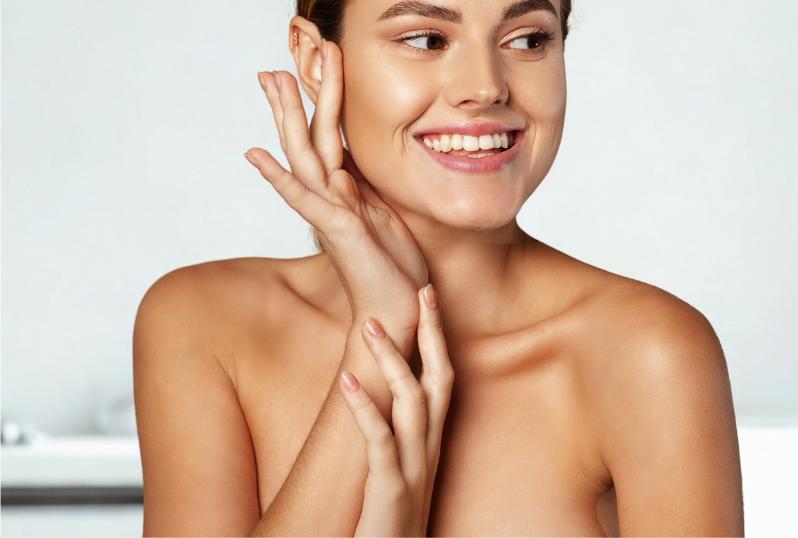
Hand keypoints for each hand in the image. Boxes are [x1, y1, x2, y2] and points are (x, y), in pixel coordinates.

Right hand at [245, 42, 426, 347]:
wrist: (395, 309)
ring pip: (303, 154)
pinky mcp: (338, 229)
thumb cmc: (392, 265)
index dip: (320, 98)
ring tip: (273, 80)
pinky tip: (255, 154)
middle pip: (307, 136)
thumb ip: (367, 186)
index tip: (311, 62)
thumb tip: (359, 162)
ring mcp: (330, 210)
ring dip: (289, 116)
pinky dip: (278, 176)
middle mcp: (331, 195)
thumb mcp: (385, 212)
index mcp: (345, 187)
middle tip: (275, 61)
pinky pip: (303, 198)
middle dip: (295, 97)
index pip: (327, 134)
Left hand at [339, 285, 453, 536]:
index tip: (429, 297)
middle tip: (418, 291)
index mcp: (431, 440)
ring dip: (392, 360)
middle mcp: (429, 449)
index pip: (443, 377)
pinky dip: (365, 407)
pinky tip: (346, 382)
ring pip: (412, 401)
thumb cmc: (392, 517)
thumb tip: (378, 389)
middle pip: (440, 379)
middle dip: (432, 333)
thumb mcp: (399, 466)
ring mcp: (413, 468)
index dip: (438, 336)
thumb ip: (396, 430)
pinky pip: (380, 440)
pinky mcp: (390, 489)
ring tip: (368, 326)